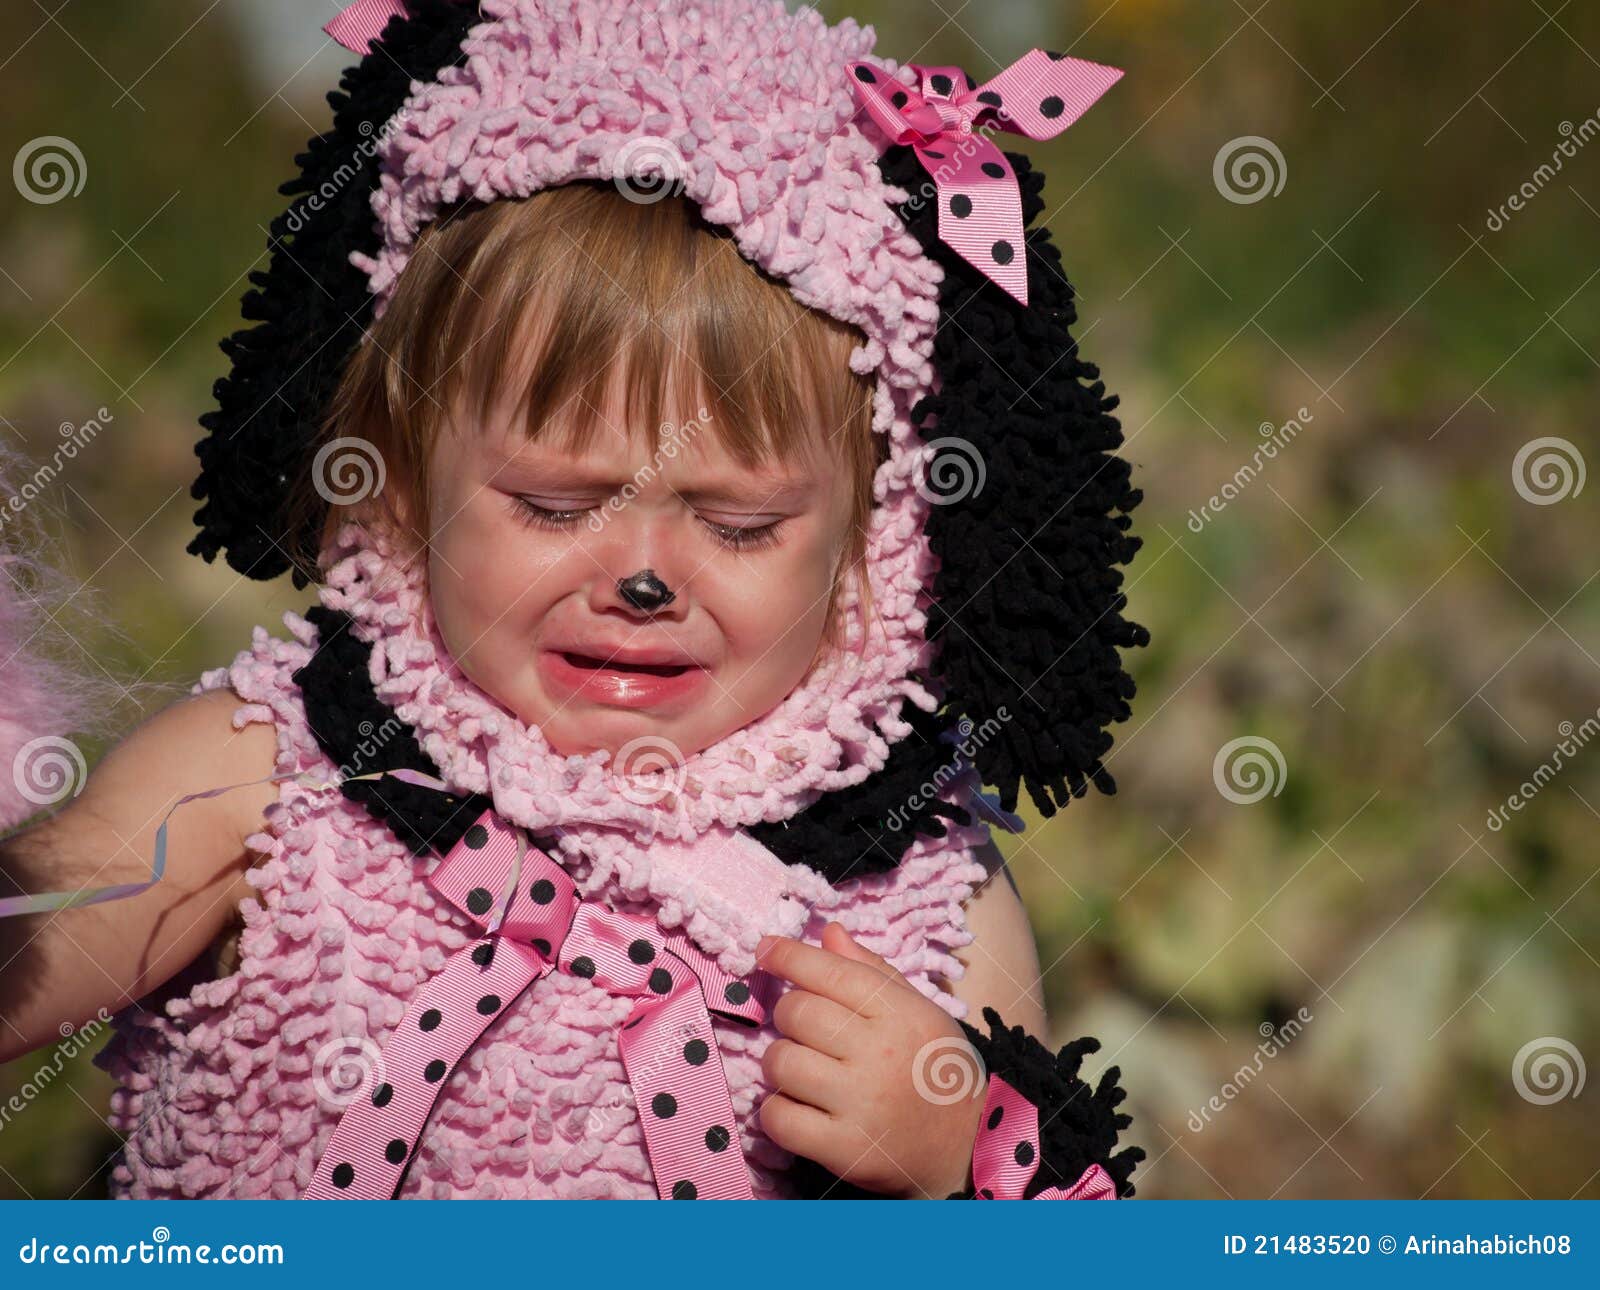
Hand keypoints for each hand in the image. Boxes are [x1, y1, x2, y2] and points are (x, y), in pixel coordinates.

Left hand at [755, 921, 987, 1197]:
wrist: (966, 1145)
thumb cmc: (937, 1067)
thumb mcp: (920, 1009)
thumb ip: (873, 971)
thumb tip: (829, 933)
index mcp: (899, 1013)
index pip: (830, 971)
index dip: (788, 955)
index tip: (766, 949)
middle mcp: (878, 1054)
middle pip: (796, 1012)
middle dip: (789, 1013)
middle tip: (804, 1027)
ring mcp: (859, 1103)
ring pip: (780, 1062)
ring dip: (780, 1062)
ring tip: (802, 1069)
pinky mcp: (843, 1149)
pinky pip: (779, 1118)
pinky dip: (776, 1110)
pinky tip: (797, 1106)